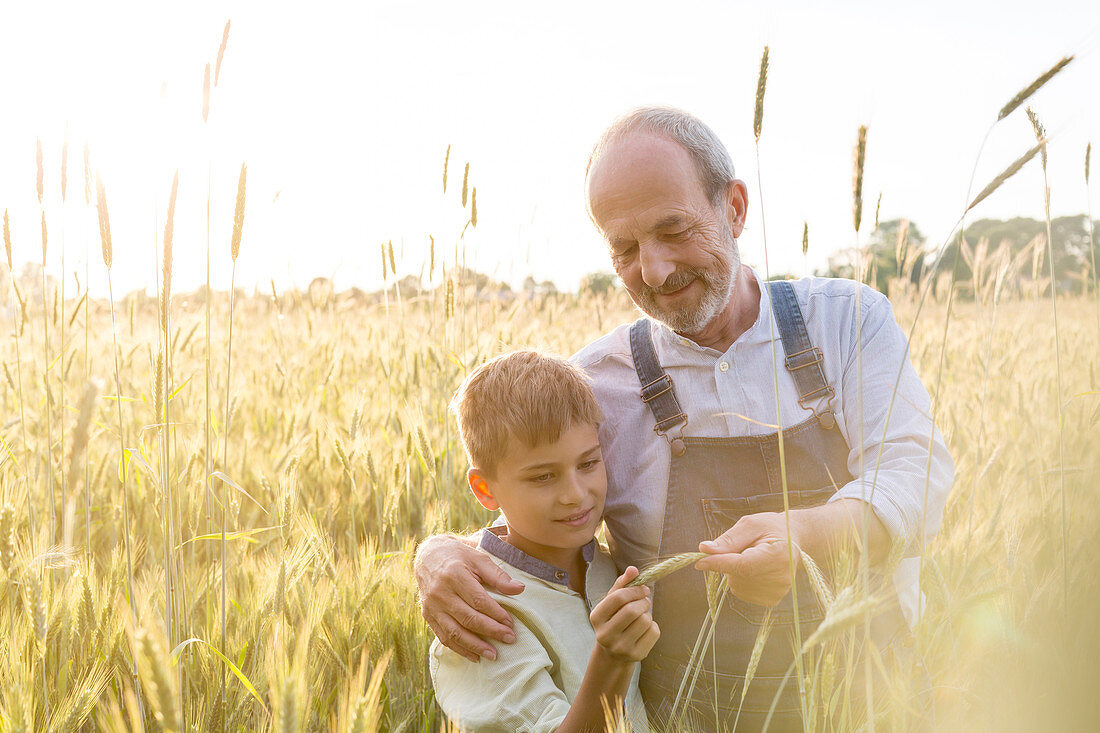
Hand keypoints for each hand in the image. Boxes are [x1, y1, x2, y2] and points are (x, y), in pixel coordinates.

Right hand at [414, 534, 524, 661]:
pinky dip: (459, 649)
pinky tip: (474, 656)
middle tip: (509, 638)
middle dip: (491, 631)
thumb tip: (520, 589)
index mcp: (454, 575)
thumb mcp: (478, 558)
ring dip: (475, 646)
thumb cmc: (458, 556)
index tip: (511, 623)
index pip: (478, 600)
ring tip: (494, 655)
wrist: (428, 557)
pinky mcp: (428, 616)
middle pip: (468, 618)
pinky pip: (444, 637)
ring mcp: (432, 606)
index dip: (496, 613)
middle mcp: (440, 593)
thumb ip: (498, 575)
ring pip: (454, 632)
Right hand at [589, 567, 659, 662]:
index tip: (643, 589)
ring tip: (642, 616)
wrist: (613, 653)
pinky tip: (644, 629)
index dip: (634, 590)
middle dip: (643, 601)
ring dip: (648, 614)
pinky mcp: (636, 655)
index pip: (618, 598)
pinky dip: (653, 626)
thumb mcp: (612, 603)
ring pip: (645, 620)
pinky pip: (653, 632)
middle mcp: (605, 635)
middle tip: (645, 601)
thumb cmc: (614, 620)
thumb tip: (633, 569)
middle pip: (633, 610)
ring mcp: (620, 647)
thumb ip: (621, 584)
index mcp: (596, 617)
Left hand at [694, 511, 802, 606]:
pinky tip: (753, 569)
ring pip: (737, 586)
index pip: (743, 566)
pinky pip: (742, 593)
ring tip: (750, 557)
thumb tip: (705, 549)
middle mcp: (782, 577)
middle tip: (742, 548)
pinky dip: (740, 581)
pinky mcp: (773, 599)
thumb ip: (728, 539)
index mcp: (779, 555)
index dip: (720, 564)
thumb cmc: (770, 528)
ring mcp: (779, 591)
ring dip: (734, 572)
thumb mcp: (750, 525)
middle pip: (738, 576)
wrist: (792, 540)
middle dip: (728, 563)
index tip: (700, 561)